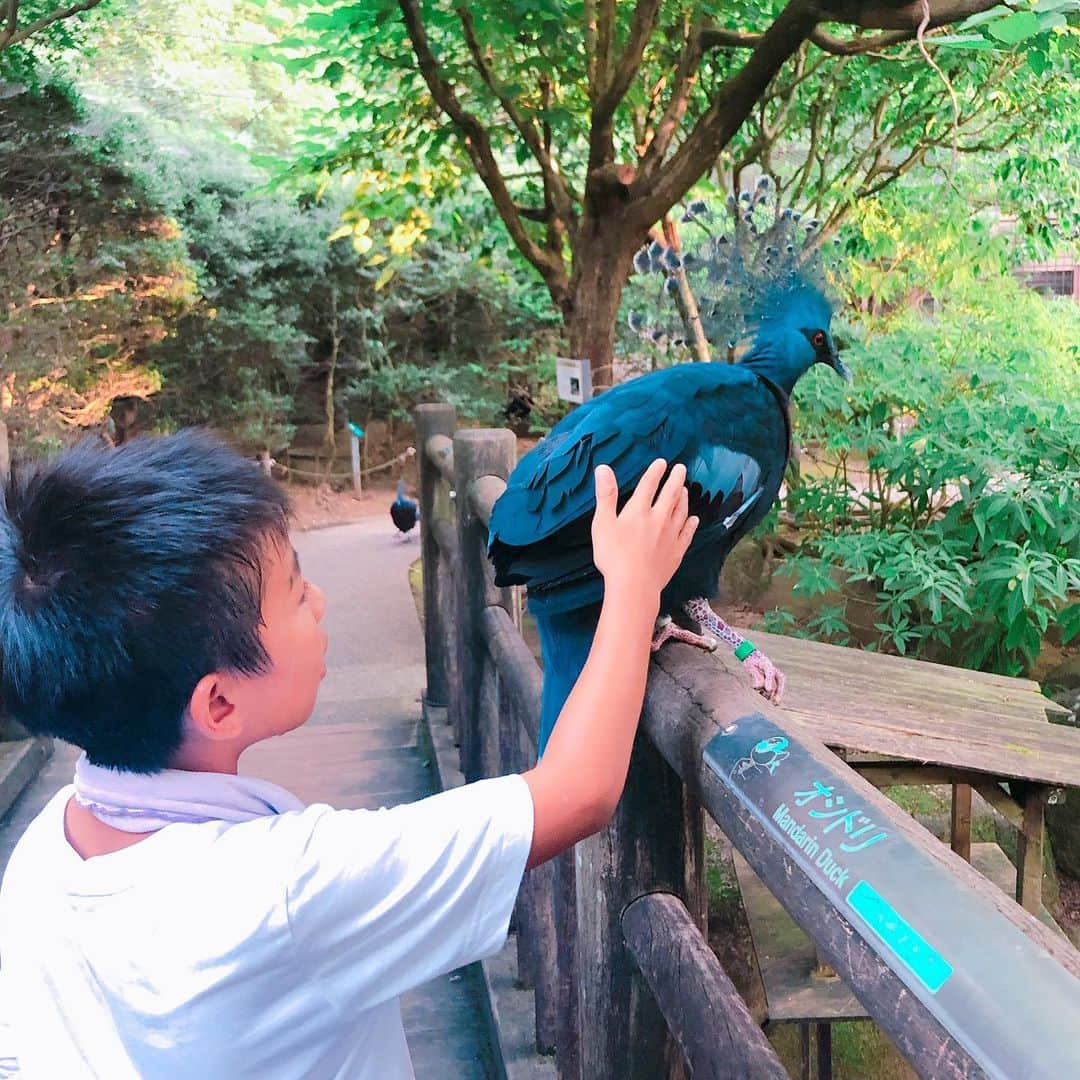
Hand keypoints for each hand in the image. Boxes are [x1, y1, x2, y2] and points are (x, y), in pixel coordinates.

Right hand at [591, 459, 697, 603]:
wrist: (635, 585)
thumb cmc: (613, 555)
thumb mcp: (602, 523)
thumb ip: (606, 495)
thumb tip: (604, 468)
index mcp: (639, 510)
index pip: (648, 485)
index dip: (655, 472)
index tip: (662, 462)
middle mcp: (658, 518)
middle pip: (670, 495)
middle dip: (676, 480)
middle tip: (682, 468)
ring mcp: (670, 535)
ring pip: (680, 512)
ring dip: (683, 499)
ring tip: (686, 490)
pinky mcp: (676, 552)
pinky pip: (686, 534)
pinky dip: (690, 524)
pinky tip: (693, 519)